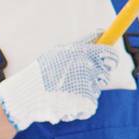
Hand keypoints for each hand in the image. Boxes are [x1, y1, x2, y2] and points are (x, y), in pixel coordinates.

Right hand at [0, 41, 134, 131]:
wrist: (27, 95)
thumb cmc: (40, 72)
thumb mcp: (58, 51)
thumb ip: (81, 43)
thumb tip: (101, 32)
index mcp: (81, 51)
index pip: (108, 52)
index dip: (112, 57)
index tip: (111, 60)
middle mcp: (87, 66)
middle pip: (106, 73)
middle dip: (99, 76)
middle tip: (87, 79)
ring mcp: (87, 84)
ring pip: (96, 89)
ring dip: (86, 91)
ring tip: (67, 92)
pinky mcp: (86, 101)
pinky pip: (91, 103)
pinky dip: (82, 106)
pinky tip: (67, 104)